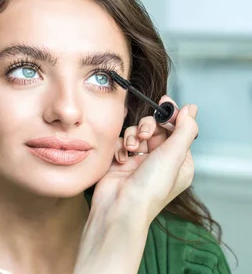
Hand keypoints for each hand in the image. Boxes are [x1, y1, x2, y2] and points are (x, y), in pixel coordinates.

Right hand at [74, 96, 198, 273]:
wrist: (119, 206)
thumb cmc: (149, 188)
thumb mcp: (174, 155)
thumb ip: (185, 129)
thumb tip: (191, 109)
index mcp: (179, 162)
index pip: (177, 130)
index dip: (169, 117)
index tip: (163, 104)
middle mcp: (160, 161)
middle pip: (155, 129)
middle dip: (148, 127)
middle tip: (145, 134)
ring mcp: (140, 161)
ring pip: (136, 133)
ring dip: (132, 137)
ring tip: (132, 150)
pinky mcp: (121, 162)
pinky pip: (121, 142)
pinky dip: (120, 147)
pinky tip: (122, 158)